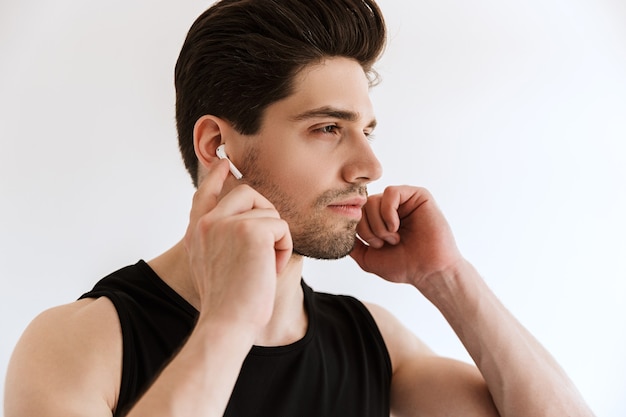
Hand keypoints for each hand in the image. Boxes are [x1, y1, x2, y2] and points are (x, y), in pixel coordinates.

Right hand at [183, 160, 292, 330]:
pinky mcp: (250, 230)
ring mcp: (227, 223)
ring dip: (276, 240)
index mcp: (197, 231)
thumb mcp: (212, 265)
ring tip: (263, 267)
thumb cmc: (227, 302)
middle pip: (247, 192)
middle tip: (267, 246)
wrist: (227, 322)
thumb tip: (244, 219)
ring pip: (269, 212)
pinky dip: (283, 248)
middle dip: (266, 214)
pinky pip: (281, 226)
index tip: (223, 163)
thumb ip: (218, 238)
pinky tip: (270, 268)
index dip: (216, 176)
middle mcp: (208, 223)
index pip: (206, 193)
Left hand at [350, 186, 462, 288]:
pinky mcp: (417, 195)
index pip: (356, 213)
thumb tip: (336, 232)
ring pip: (373, 200)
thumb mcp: (368, 258)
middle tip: (385, 243)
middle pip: (362, 206)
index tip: (374, 246)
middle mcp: (390, 208)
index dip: (359, 231)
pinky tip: (396, 226)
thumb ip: (351, 244)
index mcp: (379, 219)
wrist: (428, 271)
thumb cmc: (403, 266)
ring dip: (379, 224)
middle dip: (368, 229)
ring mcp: (403, 200)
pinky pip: (390, 192)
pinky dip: (388, 212)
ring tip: (394, 237)